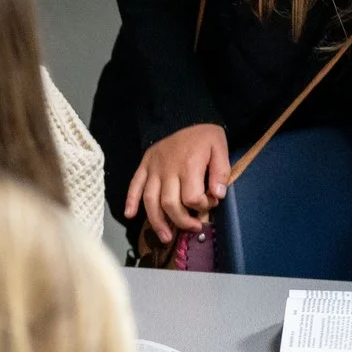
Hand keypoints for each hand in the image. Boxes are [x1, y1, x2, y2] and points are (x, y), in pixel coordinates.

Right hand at [124, 123, 232, 244]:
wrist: (184, 115)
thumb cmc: (204, 136)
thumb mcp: (220, 148)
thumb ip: (221, 172)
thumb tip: (217, 195)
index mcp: (188, 164)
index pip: (191, 197)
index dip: (202, 206)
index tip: (211, 203)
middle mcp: (168, 168)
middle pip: (169, 204)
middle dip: (182, 221)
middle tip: (193, 228)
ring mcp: (153, 168)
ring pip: (151, 200)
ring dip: (157, 221)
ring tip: (166, 237)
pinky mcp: (144, 165)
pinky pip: (134, 185)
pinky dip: (130, 200)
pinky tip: (130, 215)